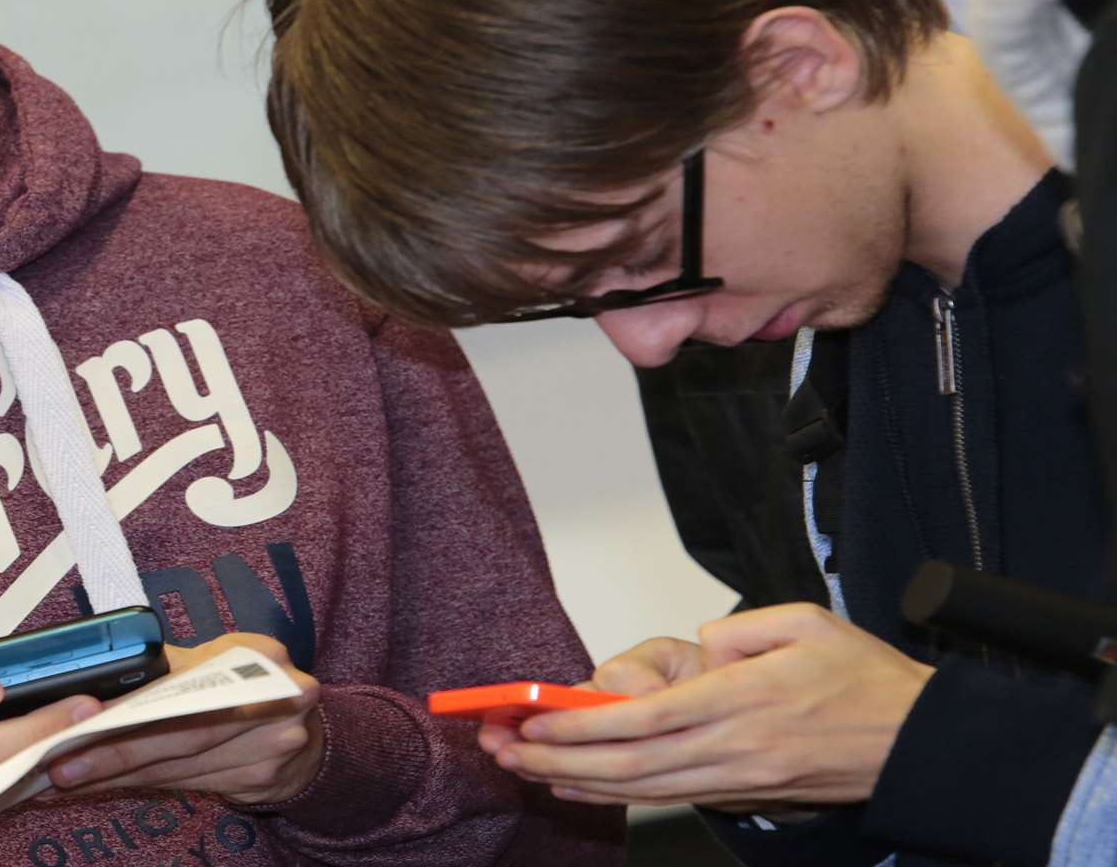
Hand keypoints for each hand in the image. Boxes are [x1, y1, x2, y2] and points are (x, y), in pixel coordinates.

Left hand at [45, 633, 323, 804]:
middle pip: (182, 736)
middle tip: (61, 767)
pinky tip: (101, 787)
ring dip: (117, 777)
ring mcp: (271, 748)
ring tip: (66, 781)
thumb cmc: (247, 682)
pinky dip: (139, 787)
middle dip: (116, 755)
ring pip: (177, 768)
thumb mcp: (220, 653)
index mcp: (260, 656)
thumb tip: (100, 672)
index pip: (186, 687)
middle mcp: (275, 702)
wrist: (306, 730)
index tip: (83, 722)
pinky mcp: (259, 782)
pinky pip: (184, 786)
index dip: (133, 709)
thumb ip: (171, 662)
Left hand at [485, 604, 934, 813]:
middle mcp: (732, 747)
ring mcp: (736, 778)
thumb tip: (696, 645)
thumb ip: (741, 629)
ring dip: (573, 779)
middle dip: (556, 757)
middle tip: (501, 746)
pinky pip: (663, 795)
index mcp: (743, 699)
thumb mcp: (807, 623)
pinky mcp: (741, 793)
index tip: (534, 716)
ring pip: (639, 786)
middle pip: (627, 761)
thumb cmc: (864, 677)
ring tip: (519, 766)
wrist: (919, 743)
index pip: (644, 717)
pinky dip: (612, 794)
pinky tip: (574, 787)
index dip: (582, 722)